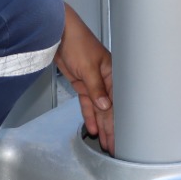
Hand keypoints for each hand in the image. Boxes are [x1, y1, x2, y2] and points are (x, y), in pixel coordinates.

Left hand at [54, 5, 112, 151]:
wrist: (58, 32)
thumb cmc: (78, 42)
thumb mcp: (88, 67)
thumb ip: (96, 89)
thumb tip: (105, 107)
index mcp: (113, 74)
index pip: (118, 103)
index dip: (119, 121)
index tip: (121, 137)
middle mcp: (106, 80)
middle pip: (110, 109)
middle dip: (112, 128)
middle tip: (114, 146)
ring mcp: (93, 83)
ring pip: (99, 109)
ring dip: (101, 125)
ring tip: (105, 142)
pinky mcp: (82, 84)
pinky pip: (87, 104)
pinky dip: (89, 116)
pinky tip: (92, 128)